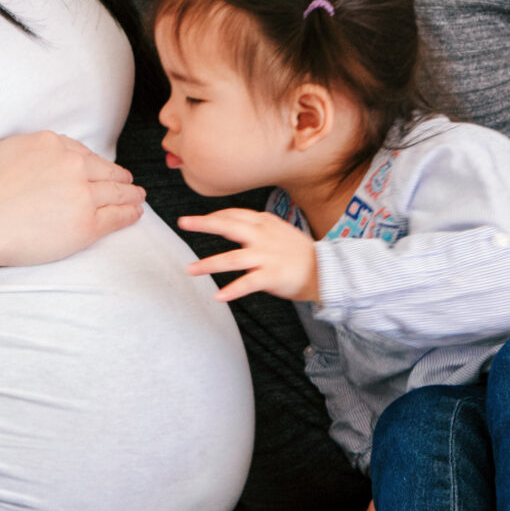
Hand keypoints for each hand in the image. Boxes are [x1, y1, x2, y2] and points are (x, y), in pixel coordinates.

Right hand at [0, 132, 143, 267]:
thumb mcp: (8, 149)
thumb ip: (34, 148)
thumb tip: (48, 150)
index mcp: (53, 144)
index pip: (84, 154)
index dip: (96, 164)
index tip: (102, 170)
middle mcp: (72, 165)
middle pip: (106, 171)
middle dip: (120, 178)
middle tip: (130, 184)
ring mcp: (82, 194)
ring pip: (117, 193)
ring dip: (131, 195)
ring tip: (138, 198)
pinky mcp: (86, 224)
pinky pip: (117, 216)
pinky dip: (130, 214)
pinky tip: (136, 213)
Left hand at [178, 208, 320, 302]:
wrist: (327, 270)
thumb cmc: (300, 252)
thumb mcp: (280, 230)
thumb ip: (259, 227)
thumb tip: (235, 224)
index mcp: (265, 222)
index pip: (234, 214)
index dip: (213, 216)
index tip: (196, 220)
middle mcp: (263, 236)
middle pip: (228, 226)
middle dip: (203, 224)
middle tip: (183, 222)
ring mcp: (267, 256)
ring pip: (231, 259)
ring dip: (208, 264)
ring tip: (190, 269)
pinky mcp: (271, 276)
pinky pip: (247, 284)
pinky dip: (231, 291)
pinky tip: (218, 296)